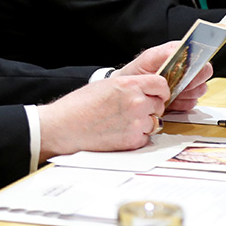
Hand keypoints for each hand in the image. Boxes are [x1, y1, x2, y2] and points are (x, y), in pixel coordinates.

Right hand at [37, 74, 168, 161]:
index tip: (156, 94)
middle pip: (159, 104)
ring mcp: (136, 123)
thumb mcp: (106, 85)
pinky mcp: (133, 140)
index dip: (160, 90)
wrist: (64, 126)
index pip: (160, 84)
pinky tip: (119, 132)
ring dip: (144, 123)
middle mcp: (136, 102)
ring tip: (121, 122)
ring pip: (154, 122)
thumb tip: (145, 91)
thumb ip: (129, 86)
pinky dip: (136, 136)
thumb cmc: (79, 105)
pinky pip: (145, 138)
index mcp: (129, 84)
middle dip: (150, 107)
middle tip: (132, 111)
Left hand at [115, 41, 211, 111]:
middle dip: (192, 81)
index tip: (186, 73)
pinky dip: (181, 103)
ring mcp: (188, 82)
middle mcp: (187, 66)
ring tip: (170, 93)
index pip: (200, 54)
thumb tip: (179, 53)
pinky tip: (170, 100)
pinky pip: (192, 102)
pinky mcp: (187, 97)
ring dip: (186, 93)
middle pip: (205, 72)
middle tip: (177, 86)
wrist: (131, 90)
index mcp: (178, 52)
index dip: (196, 64)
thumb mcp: (148, 60)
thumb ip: (165, 55)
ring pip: (201, 88)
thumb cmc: (138, 72)